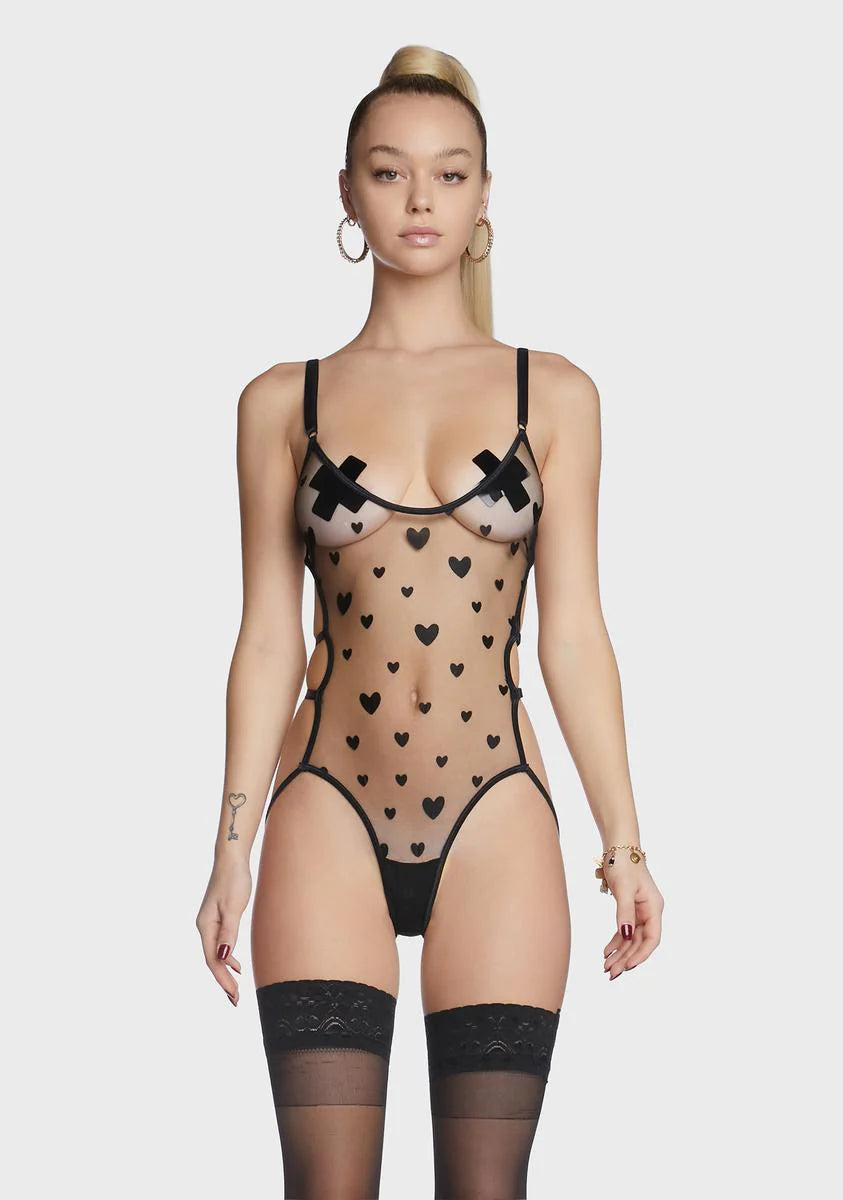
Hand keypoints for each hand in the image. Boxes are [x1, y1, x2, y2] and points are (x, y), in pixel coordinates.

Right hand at [195, 856, 251, 1005]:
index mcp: (205, 926)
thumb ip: (228, 932)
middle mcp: (204, 926)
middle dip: (223, 981)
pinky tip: (236, 966)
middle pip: (212, 960)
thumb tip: (224, 958)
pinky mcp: (218, 918)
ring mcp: (210, 922)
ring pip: (216, 954)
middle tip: (235, 1000)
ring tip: (235, 990)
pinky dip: (228, 958)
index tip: (233, 995)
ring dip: (225, 972)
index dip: (222, 979)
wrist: (231, 858)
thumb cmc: (234, 880)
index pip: (212, 960)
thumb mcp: (233, 907)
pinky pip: (220, 944)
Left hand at [601, 857, 663, 980]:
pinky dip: (616, 942)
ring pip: (631, 939)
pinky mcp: (630, 909)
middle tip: (610, 973)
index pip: (652, 939)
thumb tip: (626, 935)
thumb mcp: (623, 888)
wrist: (618, 848)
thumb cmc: (623, 864)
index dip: (641, 955)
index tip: (628, 967)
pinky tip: (606, 952)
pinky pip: (625, 931)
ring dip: (620, 954)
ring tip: (606, 967)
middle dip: (626, 959)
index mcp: (654, 907)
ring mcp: (640, 912)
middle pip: (640, 942)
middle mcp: (650, 912)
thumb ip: (624, 912)